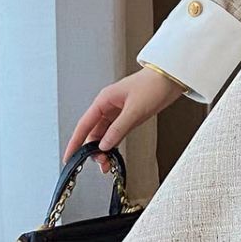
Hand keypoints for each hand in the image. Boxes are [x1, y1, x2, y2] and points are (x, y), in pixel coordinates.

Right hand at [63, 67, 186, 172]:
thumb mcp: (134, 110)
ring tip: (107, 163)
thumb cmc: (153, 85)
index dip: (75, 142)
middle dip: (93, 149)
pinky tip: (113, 153)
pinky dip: (113, 144)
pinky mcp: (129, 116)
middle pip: (94, 132)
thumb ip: (118, 129)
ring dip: (104, 149)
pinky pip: (116, 133)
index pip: (84, 124)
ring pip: (104, 134)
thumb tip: (104, 145)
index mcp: (104, 100)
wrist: (171, 78)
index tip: (69, 156)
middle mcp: (108, 106)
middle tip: (100, 163)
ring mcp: (118, 112)